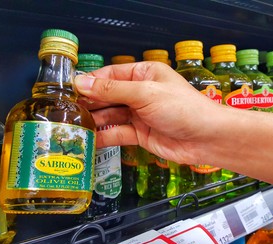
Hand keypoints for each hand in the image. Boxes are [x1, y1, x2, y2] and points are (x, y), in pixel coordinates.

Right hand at [74, 61, 223, 164]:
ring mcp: (139, 114)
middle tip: (66, 111)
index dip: (90, 82)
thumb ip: (112, 89)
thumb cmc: (183, 109)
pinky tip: (88, 140)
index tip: (69, 91)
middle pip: (107, 96)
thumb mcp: (145, 94)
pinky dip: (104, 137)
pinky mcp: (140, 134)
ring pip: (110, 115)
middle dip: (89, 103)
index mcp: (144, 74)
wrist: (206, 138)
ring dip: (93, 121)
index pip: (110, 75)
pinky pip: (117, 134)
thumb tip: (82, 82)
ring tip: (72, 127)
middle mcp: (140, 93)